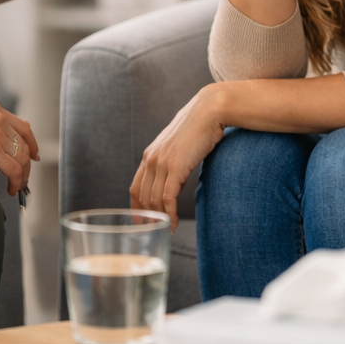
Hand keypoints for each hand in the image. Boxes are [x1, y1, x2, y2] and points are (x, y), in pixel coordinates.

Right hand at [0, 101, 39, 195]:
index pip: (23, 127)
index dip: (31, 143)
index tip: (33, 155)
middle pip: (24, 145)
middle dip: (27, 164)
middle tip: (23, 177)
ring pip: (22, 158)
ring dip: (22, 176)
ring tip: (17, 186)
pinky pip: (14, 169)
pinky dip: (16, 181)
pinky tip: (11, 187)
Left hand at [130, 84, 227, 228]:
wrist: (209, 111)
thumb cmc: (199, 127)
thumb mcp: (180, 146)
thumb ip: (173, 160)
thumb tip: (177, 177)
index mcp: (150, 155)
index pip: (135, 187)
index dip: (136, 208)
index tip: (142, 222)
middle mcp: (151, 159)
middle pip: (142, 197)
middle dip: (146, 218)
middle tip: (154, 233)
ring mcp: (161, 163)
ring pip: (154, 200)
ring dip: (160, 219)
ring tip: (167, 231)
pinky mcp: (175, 167)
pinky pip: (167, 198)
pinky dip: (169, 215)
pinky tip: (174, 224)